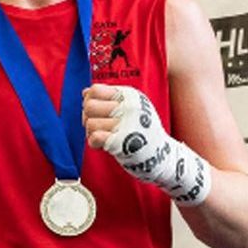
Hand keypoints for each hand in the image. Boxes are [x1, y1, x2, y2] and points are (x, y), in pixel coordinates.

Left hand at [84, 83, 210, 205]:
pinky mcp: (123, 142)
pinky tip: (103, 145)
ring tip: (104, 137)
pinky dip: (94, 143)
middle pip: (89, 106)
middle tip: (97, 126)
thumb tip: (84, 92)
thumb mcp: (131, 109)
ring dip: (91, 133)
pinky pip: (95, 137)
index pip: (95, 90)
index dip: (89, 101)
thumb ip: (109, 99)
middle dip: (87, 118)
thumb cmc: (142, 132)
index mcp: (130, 96)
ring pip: (90, 123)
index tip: (97, 111)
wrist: (163, 157)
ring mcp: (127, 124)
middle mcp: (130, 107)